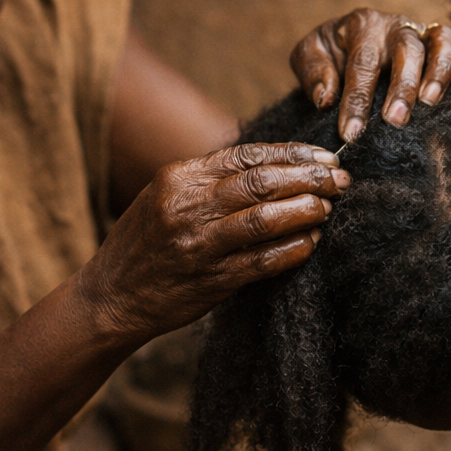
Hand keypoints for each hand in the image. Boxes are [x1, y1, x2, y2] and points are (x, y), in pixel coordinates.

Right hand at [83, 142, 348, 341]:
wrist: (110, 297)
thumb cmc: (145, 243)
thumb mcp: (164, 196)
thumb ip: (208, 178)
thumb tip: (269, 162)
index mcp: (178, 177)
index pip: (245, 155)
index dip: (291, 153)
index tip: (323, 154)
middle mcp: (187, 207)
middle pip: (260, 183)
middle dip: (308, 177)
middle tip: (340, 179)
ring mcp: (199, 245)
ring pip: (264, 220)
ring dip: (304, 211)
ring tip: (328, 207)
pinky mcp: (210, 281)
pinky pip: (261, 262)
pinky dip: (291, 250)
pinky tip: (312, 243)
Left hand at [290, 8, 450, 142]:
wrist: (343, 43)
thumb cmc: (327, 54)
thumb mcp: (308, 57)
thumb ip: (313, 74)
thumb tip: (326, 99)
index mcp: (359, 24)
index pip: (361, 64)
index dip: (357, 100)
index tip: (351, 133)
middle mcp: (391, 25)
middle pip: (403, 51)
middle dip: (400, 88)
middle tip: (394, 121)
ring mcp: (415, 30)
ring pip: (433, 45)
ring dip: (433, 76)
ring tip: (427, 105)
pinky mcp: (433, 39)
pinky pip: (447, 43)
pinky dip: (447, 66)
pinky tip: (437, 98)